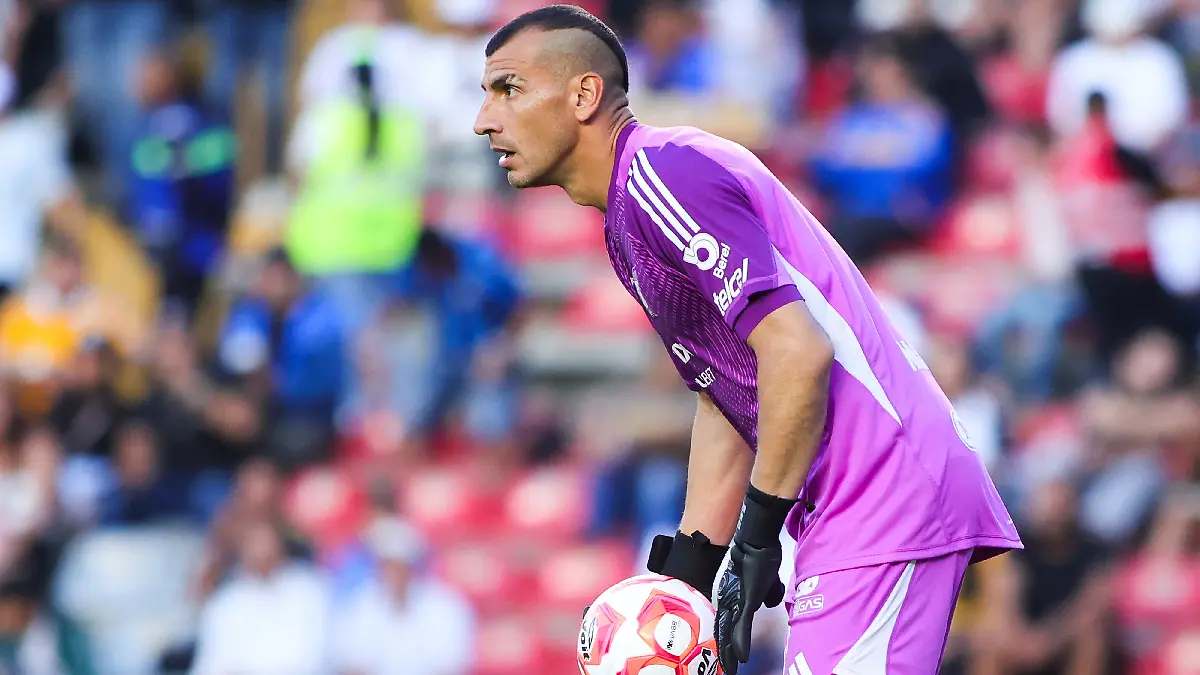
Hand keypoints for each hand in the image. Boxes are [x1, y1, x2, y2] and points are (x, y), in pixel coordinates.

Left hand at [714, 539, 784, 674]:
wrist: (757, 542)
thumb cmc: (762, 558)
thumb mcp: (768, 583)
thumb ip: (768, 595)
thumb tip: (770, 603)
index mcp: (735, 600)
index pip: (729, 627)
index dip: (728, 644)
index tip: (727, 661)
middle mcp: (732, 602)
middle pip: (726, 633)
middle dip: (724, 654)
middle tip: (724, 671)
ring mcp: (736, 601)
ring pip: (730, 632)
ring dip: (729, 653)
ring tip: (728, 669)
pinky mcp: (744, 600)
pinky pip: (741, 624)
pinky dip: (741, 641)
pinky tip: (741, 656)